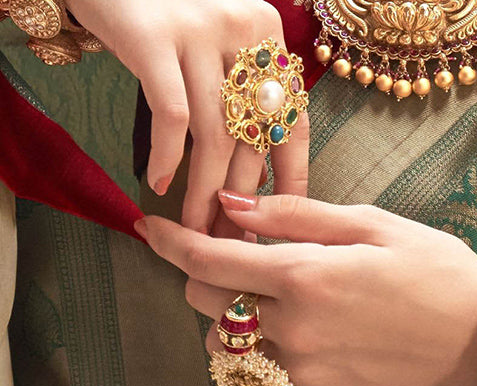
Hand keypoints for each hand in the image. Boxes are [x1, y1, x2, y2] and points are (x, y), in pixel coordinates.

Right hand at [68, 0, 308, 231]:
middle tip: (229, 242)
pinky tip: (159, 186)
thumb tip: (249, 184)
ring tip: (193, 231)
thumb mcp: (214, 48)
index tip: (278, 226)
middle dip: (241, 203)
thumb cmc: (161, 16)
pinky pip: (172, 117)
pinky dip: (167, 159)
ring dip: (203, 195)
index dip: (289, 181)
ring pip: (215, 137)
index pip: (294, 123)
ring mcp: (199, 31)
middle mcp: (244, 31)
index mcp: (268, 36)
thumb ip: (237, 99)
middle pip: (253, 140)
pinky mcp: (154, 36)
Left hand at [135, 195, 476, 385]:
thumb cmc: (438, 275)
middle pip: (206, 305)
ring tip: (273, 311)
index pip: (207, 260)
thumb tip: (230, 207)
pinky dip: (257, 363)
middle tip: (241, 266)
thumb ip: (295, 218)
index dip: (169, 241)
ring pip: (224, 353)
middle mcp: (292, 330)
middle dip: (208, 279)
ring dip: (231, 327)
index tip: (148, 228)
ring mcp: (300, 375)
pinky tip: (294, 346)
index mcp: (305, 276)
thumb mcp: (373, 225)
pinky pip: (255, 385)